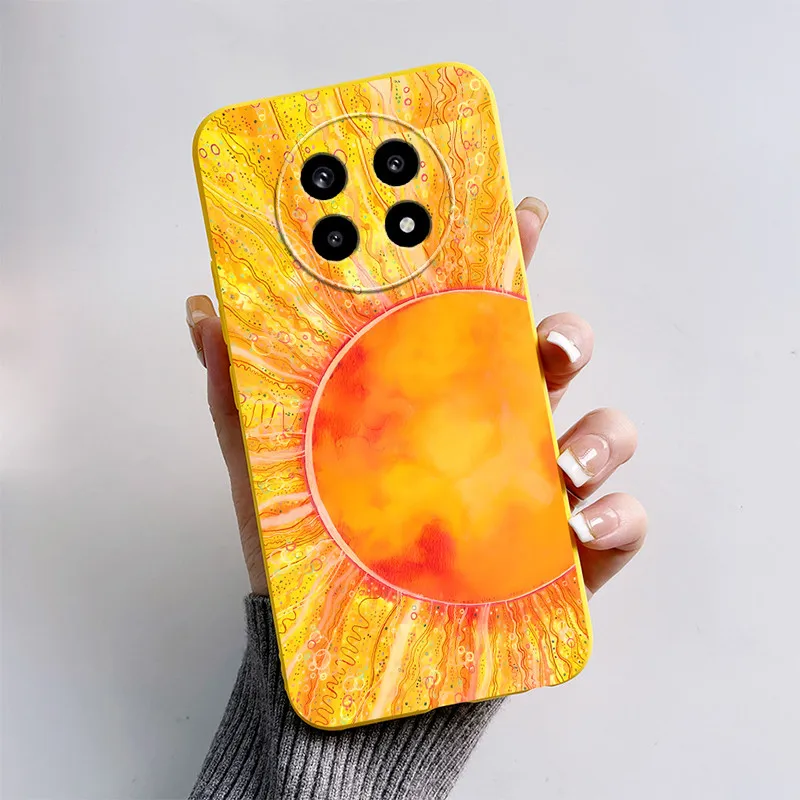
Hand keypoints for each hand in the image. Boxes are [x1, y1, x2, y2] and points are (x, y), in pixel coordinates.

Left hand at [186, 196, 646, 597]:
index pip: (480, 312)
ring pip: (601, 431)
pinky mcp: (567, 552)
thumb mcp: (269, 462)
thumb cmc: (318, 546)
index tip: (520, 214)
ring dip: (601, 431)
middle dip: (568, 334)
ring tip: (565, 462)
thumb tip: (203, 307)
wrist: (346, 641)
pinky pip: (619, 522)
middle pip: (555, 359)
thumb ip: (242, 387)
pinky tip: (582, 526)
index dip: (507, 257)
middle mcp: (496, 429)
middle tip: (550, 344)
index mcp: (439, 395)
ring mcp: (538, 489)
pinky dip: (618, 516)